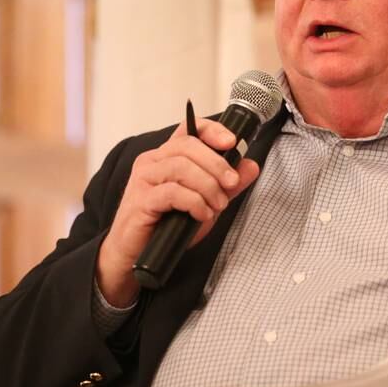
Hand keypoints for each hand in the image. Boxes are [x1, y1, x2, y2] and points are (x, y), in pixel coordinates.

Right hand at [96, 117, 259, 305]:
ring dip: (207, 186)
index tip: (232, 143)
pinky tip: (201, 215)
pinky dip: (194, 203)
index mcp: (167, 156)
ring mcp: (144, 179)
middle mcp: (153, 161)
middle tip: (232, 184)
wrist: (137, 257)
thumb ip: (228, 185)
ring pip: (181, 167)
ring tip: (217, 206)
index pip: (189, 129)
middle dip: (217, 164)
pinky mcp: (141, 200)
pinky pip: (173, 192)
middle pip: (188, 146)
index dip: (212, 130)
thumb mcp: (207, 202)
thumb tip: (250, 166)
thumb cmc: (167, 227)